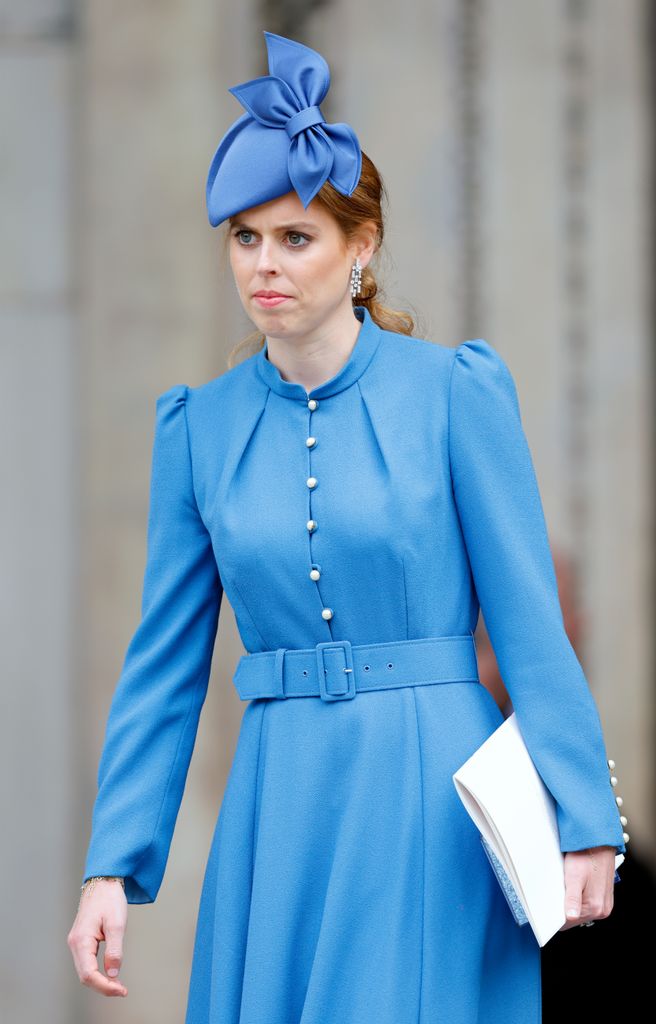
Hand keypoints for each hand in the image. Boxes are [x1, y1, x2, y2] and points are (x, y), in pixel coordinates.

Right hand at [67, 879, 128, 995]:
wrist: (103, 881)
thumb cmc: (109, 899)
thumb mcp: (116, 924)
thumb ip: (114, 950)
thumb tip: (113, 974)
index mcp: (81, 940)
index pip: (89, 973)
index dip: (104, 986)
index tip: (121, 990)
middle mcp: (75, 944)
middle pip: (85, 976)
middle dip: (103, 987)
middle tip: (122, 991)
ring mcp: (76, 942)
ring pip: (85, 971)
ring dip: (100, 981)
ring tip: (118, 986)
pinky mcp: (81, 941)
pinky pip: (87, 963)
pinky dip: (98, 973)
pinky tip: (110, 975)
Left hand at [558, 846, 615, 930]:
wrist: (599, 843)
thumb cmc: (586, 857)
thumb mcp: (574, 877)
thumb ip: (573, 899)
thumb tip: (570, 917)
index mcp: (596, 908)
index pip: (570, 923)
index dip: (557, 915)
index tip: (550, 907)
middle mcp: (603, 909)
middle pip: (575, 917)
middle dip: (565, 907)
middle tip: (558, 891)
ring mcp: (605, 903)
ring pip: (581, 910)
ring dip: (572, 901)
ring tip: (568, 885)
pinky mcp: (604, 896)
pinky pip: (587, 903)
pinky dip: (579, 896)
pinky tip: (575, 885)